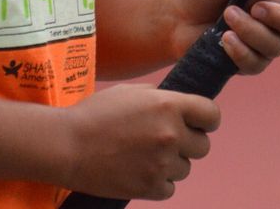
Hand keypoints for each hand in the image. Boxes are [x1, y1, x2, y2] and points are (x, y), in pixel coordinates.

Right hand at [60, 83, 219, 199]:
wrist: (68, 145)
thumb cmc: (96, 113)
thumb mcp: (131, 92)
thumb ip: (161, 97)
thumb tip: (180, 105)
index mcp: (168, 105)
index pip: (211, 115)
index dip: (207, 119)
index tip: (199, 122)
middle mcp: (170, 134)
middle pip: (203, 146)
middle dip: (189, 142)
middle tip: (167, 139)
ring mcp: (162, 163)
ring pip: (186, 168)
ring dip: (172, 162)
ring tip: (146, 154)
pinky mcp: (151, 188)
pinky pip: (170, 187)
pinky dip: (159, 182)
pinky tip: (140, 170)